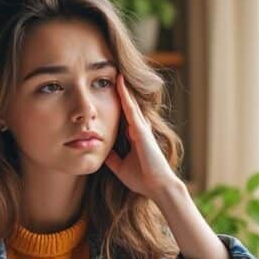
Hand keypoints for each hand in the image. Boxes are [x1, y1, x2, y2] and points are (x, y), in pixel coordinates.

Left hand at [104, 74, 182, 198]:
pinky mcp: (142, 130)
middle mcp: (138, 129)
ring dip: (122, 88)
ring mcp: (141, 128)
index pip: (123, 116)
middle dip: (121, 92)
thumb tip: (101, 152)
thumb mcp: (120, 167)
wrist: (157, 187)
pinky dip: (125, 96)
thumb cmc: (142, 179)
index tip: (107, 93)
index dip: (117, 104)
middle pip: (128, 106)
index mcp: (134, 137)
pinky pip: (131, 109)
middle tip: (112, 74)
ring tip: (114, 72)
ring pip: (130, 103)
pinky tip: (119, 83)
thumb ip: (112, 158)